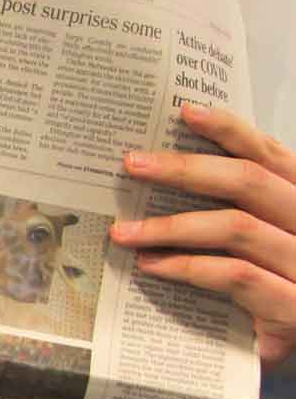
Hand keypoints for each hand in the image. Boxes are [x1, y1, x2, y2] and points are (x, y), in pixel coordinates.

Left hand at [110, 103, 295, 365]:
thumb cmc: (276, 287)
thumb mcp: (263, 239)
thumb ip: (235, 205)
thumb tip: (162, 167)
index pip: (271, 154)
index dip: (231, 130)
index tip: (184, 111)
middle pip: (250, 181)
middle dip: (184, 169)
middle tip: (132, 164)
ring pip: (237, 227)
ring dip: (171, 226)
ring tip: (124, 230)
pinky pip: (237, 276)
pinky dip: (188, 267)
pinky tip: (151, 265)